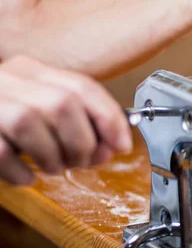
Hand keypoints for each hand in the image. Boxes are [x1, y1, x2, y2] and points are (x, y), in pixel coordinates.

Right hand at [0, 56, 131, 184]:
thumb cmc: (4, 123)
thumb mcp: (40, 112)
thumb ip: (76, 122)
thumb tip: (112, 146)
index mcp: (30, 70)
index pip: (82, 85)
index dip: (109, 117)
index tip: (123, 144)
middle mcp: (6, 78)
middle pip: (62, 104)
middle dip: (81, 141)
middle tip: (81, 161)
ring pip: (30, 122)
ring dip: (52, 156)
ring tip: (52, 167)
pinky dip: (20, 171)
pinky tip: (26, 177)